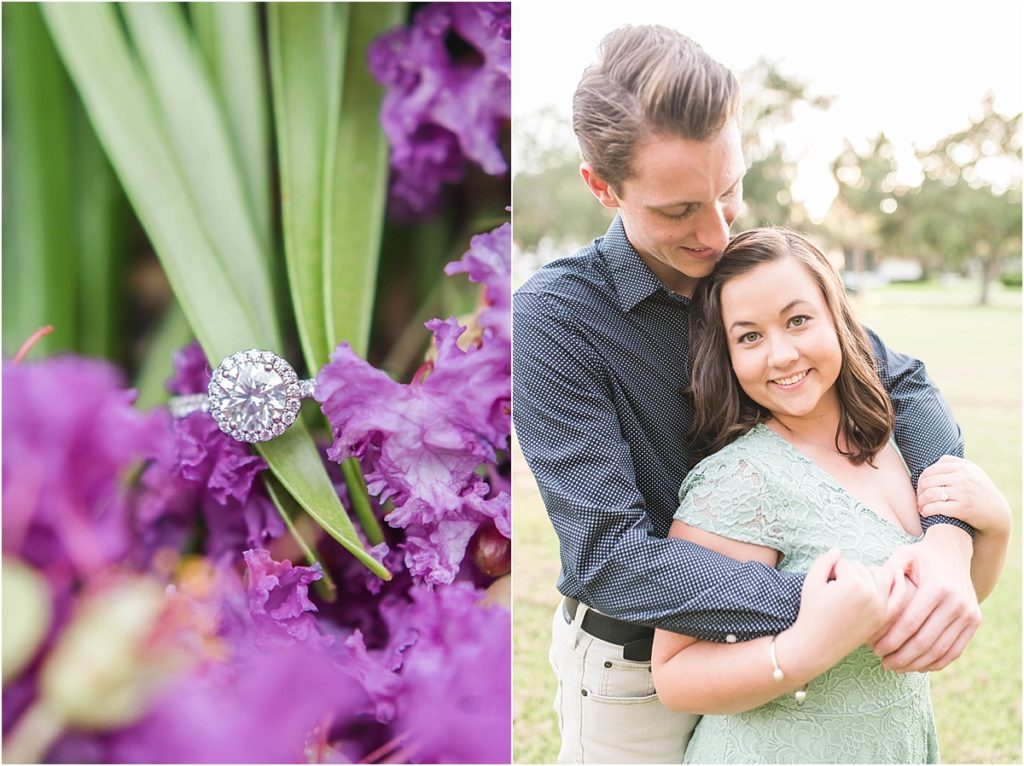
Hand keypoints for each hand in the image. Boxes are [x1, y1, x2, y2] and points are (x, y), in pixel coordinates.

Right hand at [787, 548, 890, 669]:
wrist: (817, 645)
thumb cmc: (811, 612)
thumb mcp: (811, 581)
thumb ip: (824, 560)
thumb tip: (838, 550)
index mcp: (854, 584)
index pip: (845, 563)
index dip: (831, 572)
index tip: (824, 587)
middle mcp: (872, 595)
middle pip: (863, 568)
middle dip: (847, 574)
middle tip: (835, 591)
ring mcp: (881, 607)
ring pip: (881, 575)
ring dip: (868, 575)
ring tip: (851, 587)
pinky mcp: (884, 618)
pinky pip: (898, 596)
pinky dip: (899, 583)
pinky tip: (897, 573)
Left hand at [872, 527, 980, 671]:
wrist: (953, 552)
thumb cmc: (920, 556)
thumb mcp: (903, 555)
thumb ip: (888, 572)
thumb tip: (872, 593)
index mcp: (937, 588)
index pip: (910, 623)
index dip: (891, 640)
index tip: (875, 649)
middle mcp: (956, 602)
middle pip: (926, 641)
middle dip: (902, 656)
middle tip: (883, 663)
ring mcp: (969, 613)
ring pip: (941, 650)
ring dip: (917, 664)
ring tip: (897, 667)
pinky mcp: (975, 621)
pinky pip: (955, 650)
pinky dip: (936, 663)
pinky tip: (918, 666)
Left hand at [918, 456, 1010, 534]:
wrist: (997, 513)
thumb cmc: (979, 491)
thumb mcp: (972, 473)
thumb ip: (954, 464)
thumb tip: (930, 463)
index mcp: (963, 467)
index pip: (931, 470)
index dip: (921, 479)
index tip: (921, 488)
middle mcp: (963, 478)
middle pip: (928, 481)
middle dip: (919, 491)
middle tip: (918, 499)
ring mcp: (963, 493)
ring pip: (930, 494)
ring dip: (921, 502)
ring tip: (920, 506)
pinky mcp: (963, 508)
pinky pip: (936, 508)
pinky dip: (926, 511)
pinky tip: (925, 513)